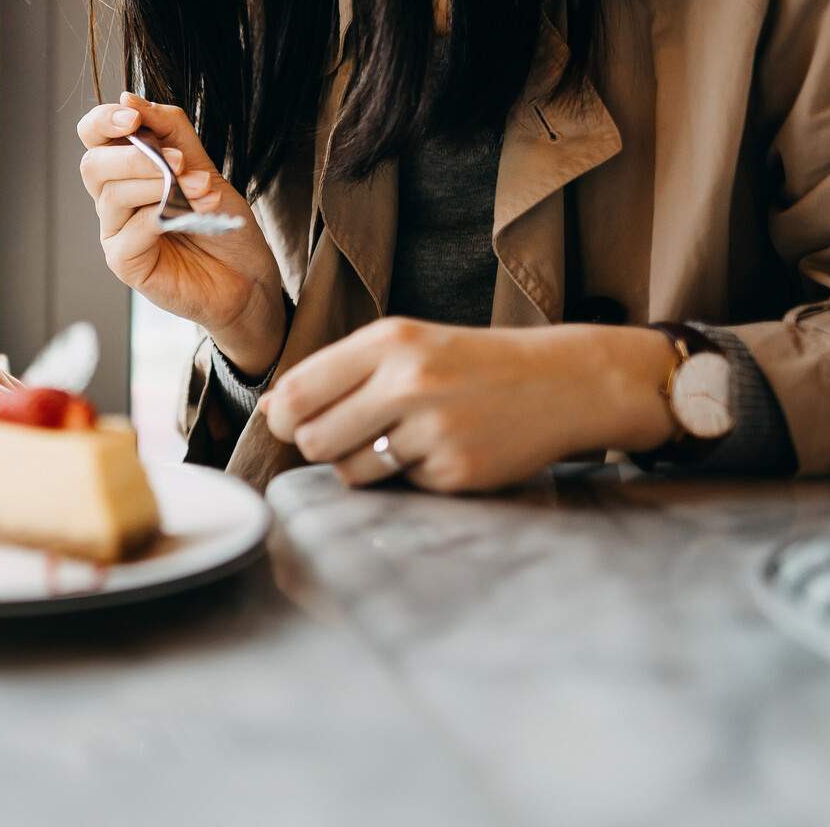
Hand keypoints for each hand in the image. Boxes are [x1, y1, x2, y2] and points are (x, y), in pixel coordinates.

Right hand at [76, 92, 285, 374]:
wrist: (248, 275)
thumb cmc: (221, 221)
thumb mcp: (202, 164)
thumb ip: (169, 130)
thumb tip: (129, 98)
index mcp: (126, 171)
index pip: (92, 135)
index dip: (104, 120)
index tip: (133, 118)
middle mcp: (114, 200)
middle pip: (93, 164)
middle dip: (137, 157)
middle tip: (179, 162)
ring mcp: (116, 232)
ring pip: (112, 194)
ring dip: (161, 184)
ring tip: (202, 191)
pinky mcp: (125, 263)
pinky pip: (131, 230)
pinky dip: (164, 217)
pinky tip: (194, 217)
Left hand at [257, 319, 678, 491]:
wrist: (557, 383)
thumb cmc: (466, 364)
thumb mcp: (402, 347)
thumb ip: (335, 374)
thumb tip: (271, 406)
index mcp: (387, 341)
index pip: (297, 394)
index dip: (285, 418)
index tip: (297, 421)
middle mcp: (407, 381)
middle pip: (314, 439)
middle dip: (320, 446)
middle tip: (352, 435)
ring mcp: (433, 428)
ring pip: (350, 471)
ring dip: (363, 465)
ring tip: (400, 440)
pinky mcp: (456, 470)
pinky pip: (400, 487)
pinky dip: (411, 476)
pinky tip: (442, 450)